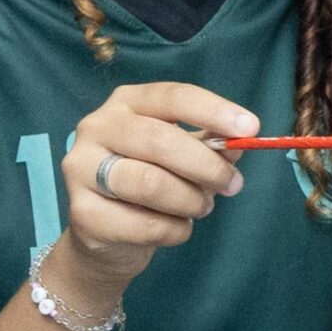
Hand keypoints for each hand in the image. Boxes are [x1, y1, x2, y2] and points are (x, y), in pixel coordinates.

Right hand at [56, 83, 254, 299]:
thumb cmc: (150, 180)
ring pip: (150, 184)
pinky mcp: (81, 213)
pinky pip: (145, 224)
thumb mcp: (182, 156)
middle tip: (232, 184)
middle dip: (207, 166)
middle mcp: (96, 128)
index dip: (213, 111)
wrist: (104, 233)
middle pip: (160, 141)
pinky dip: (175, 230)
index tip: (250, 129)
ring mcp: (81, 169)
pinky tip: (177, 228)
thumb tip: (238, 144)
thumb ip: (210, 145)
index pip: (172, 97)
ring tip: (201, 207)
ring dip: (191, 200)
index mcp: (127, 103)